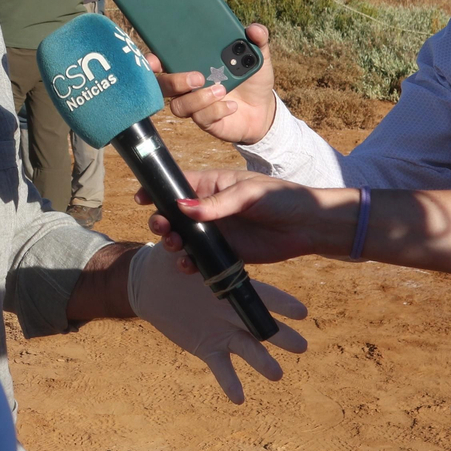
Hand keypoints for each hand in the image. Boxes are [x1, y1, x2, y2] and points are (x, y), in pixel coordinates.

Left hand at [128, 243, 307, 403]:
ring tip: (276, 375)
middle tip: (302, 347)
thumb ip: (187, 247)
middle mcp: (234, 311)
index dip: (281, 305)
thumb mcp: (178, 251)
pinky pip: (222, 367)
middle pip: (262, 325)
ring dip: (262, 362)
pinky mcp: (208, 347)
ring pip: (248, 349)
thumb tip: (186, 233)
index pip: (262, 296)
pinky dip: (230, 383)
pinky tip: (239, 398)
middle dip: (281, 336)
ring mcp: (224, 331)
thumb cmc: (167, 261)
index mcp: (233, 287)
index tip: (302, 313)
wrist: (151, 285)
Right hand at [137, 170, 344, 269]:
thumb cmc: (282, 198)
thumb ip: (216, 203)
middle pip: (175, 214)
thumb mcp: (248, 194)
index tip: (141, 198)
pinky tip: (188, 266)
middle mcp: (212, 208)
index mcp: (214, 184)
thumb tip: (183, 208)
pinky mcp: (228, 252)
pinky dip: (190, 263)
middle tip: (162, 229)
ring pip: (185, 238)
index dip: (157, 190)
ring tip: (174, 247)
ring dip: (173, 243)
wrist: (309, 226)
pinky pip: (202, 258)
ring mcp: (218, 231)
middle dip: (162, 221)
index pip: (178, 184)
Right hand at [148, 23, 276, 144]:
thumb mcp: (257, 58)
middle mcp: (187, 86)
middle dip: (175, 80)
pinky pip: (201, 118)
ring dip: (198, 98)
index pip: (163, 62)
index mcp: (192, 65)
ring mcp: (194, 105)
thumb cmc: (251, 79)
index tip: (154, 60)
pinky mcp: (205, 121)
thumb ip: (257, 41)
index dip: (152, 62)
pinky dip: (217, 110)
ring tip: (221, 89)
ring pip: (178, 106)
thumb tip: (254, 29)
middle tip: (198, 76)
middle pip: (163, 85)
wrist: (263, 108)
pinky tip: (232, 106)